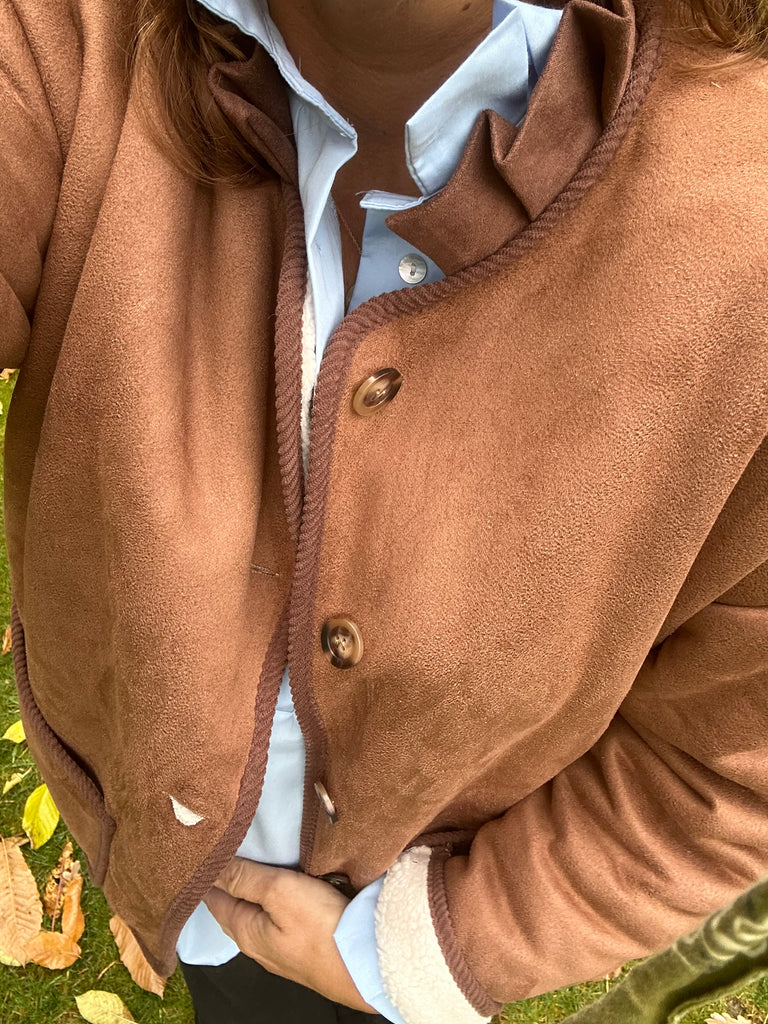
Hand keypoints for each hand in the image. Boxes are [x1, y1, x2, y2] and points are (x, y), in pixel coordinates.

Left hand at [201, 857, 377, 1013]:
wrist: (368, 964)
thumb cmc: (322, 928)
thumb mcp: (280, 892)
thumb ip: (245, 877)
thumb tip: (212, 865)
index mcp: (246, 931)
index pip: (214, 898)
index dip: (207, 875)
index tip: (201, 852)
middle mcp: (259, 945)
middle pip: (234, 909)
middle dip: (226, 885)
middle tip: (220, 856)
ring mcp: (283, 950)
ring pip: (257, 915)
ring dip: (251, 894)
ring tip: (248, 868)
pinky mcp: (306, 948)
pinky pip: (280, 920)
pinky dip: (274, 903)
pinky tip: (283, 894)